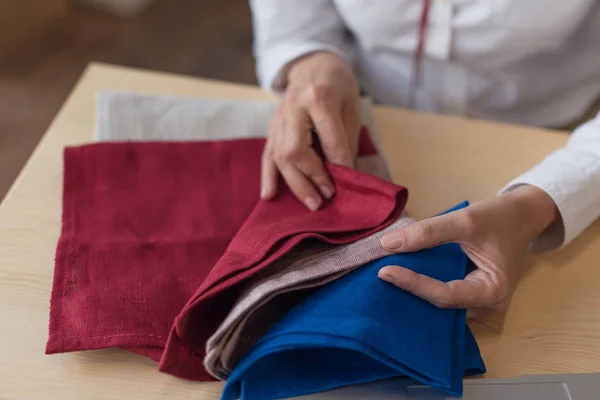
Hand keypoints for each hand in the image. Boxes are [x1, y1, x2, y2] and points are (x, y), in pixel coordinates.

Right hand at [261, 52, 360, 210]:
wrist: (312, 63)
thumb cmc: (337, 85)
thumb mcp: (350, 106)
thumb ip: (346, 139)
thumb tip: (345, 175)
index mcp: (319, 97)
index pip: (329, 140)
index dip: (340, 165)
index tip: (348, 183)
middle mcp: (294, 108)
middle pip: (295, 151)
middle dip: (312, 178)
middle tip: (327, 197)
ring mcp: (279, 118)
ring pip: (280, 156)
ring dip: (295, 183)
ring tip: (311, 204)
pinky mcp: (272, 127)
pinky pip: (267, 154)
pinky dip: (268, 176)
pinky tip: (269, 195)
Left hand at [378, 185, 558, 315]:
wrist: (521, 215)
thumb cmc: (498, 217)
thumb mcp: (464, 220)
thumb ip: (427, 232)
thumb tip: (387, 244)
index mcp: (492, 292)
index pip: (443, 295)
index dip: (412, 284)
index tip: (385, 271)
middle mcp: (488, 306)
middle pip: (440, 305)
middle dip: (410, 293)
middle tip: (379, 279)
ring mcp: (480, 304)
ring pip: (440, 304)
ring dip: (414, 292)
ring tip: (386, 281)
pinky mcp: (471, 295)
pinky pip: (444, 296)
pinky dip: (424, 286)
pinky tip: (401, 278)